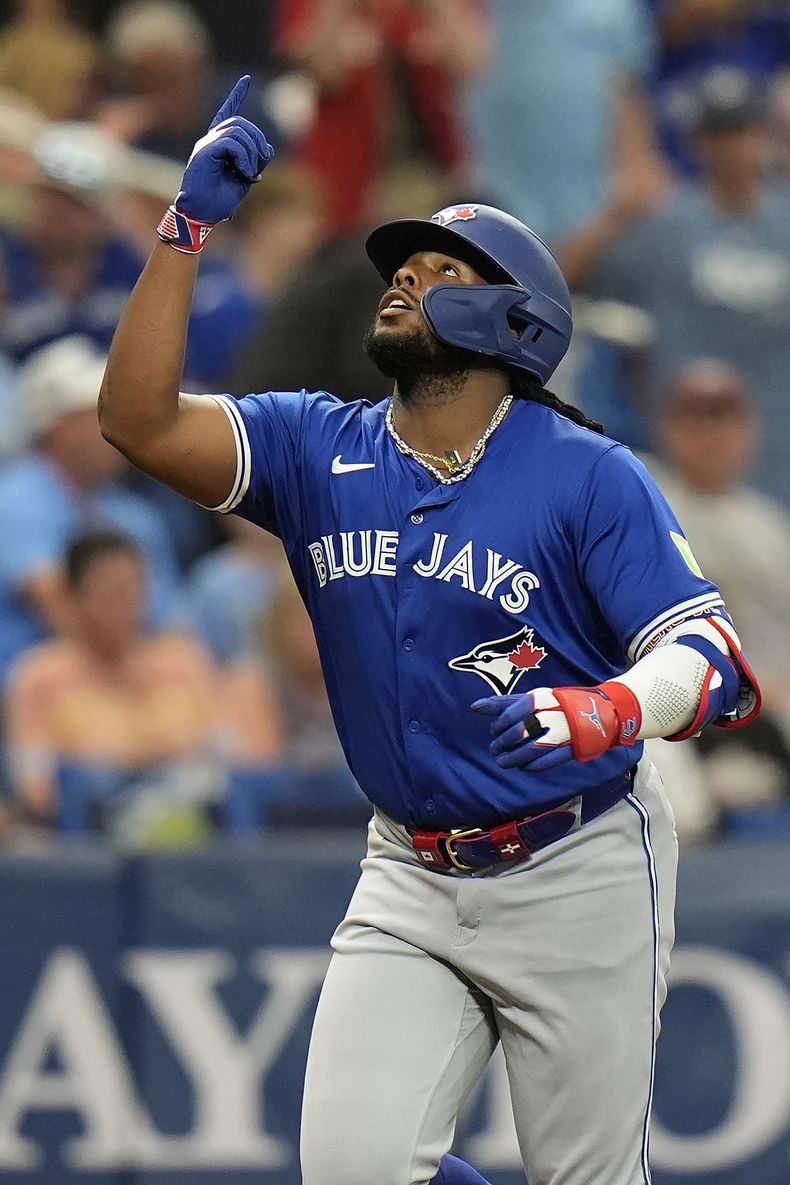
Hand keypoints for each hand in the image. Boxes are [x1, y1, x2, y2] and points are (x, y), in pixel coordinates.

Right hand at [176, 76, 272, 224]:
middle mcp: (210, 140)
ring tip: (249, 174)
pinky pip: (232, 143)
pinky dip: (244, 158)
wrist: (202, 214)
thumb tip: (268, 147)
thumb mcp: (245, 178)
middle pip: (240, 123)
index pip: (228, 113)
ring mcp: (206, 144)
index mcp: (218, 144)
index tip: (246, 79)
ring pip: (238, 131)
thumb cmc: (220, 201)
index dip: (236, 95)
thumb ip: (255, 161)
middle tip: (260, 165)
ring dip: (252, 153)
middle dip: (257, 141)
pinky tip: (243, 173)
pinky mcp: (205, 151)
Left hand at [472, 681, 640, 770]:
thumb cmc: (555, 705)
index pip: (514, 712)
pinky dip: (533, 766)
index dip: (499, 724)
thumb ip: (503, 704)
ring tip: (503, 762)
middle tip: (495, 749)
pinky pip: (548, 761)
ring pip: (533, 749)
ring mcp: (563, 733)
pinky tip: (523, 767)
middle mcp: (552, 714)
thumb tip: (474, 707)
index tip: (494, 730)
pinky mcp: (571, 748)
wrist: (599, 712)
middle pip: (521, 732)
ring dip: (514, 759)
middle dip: (504, 743)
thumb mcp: (531, 699)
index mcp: (541, 699)